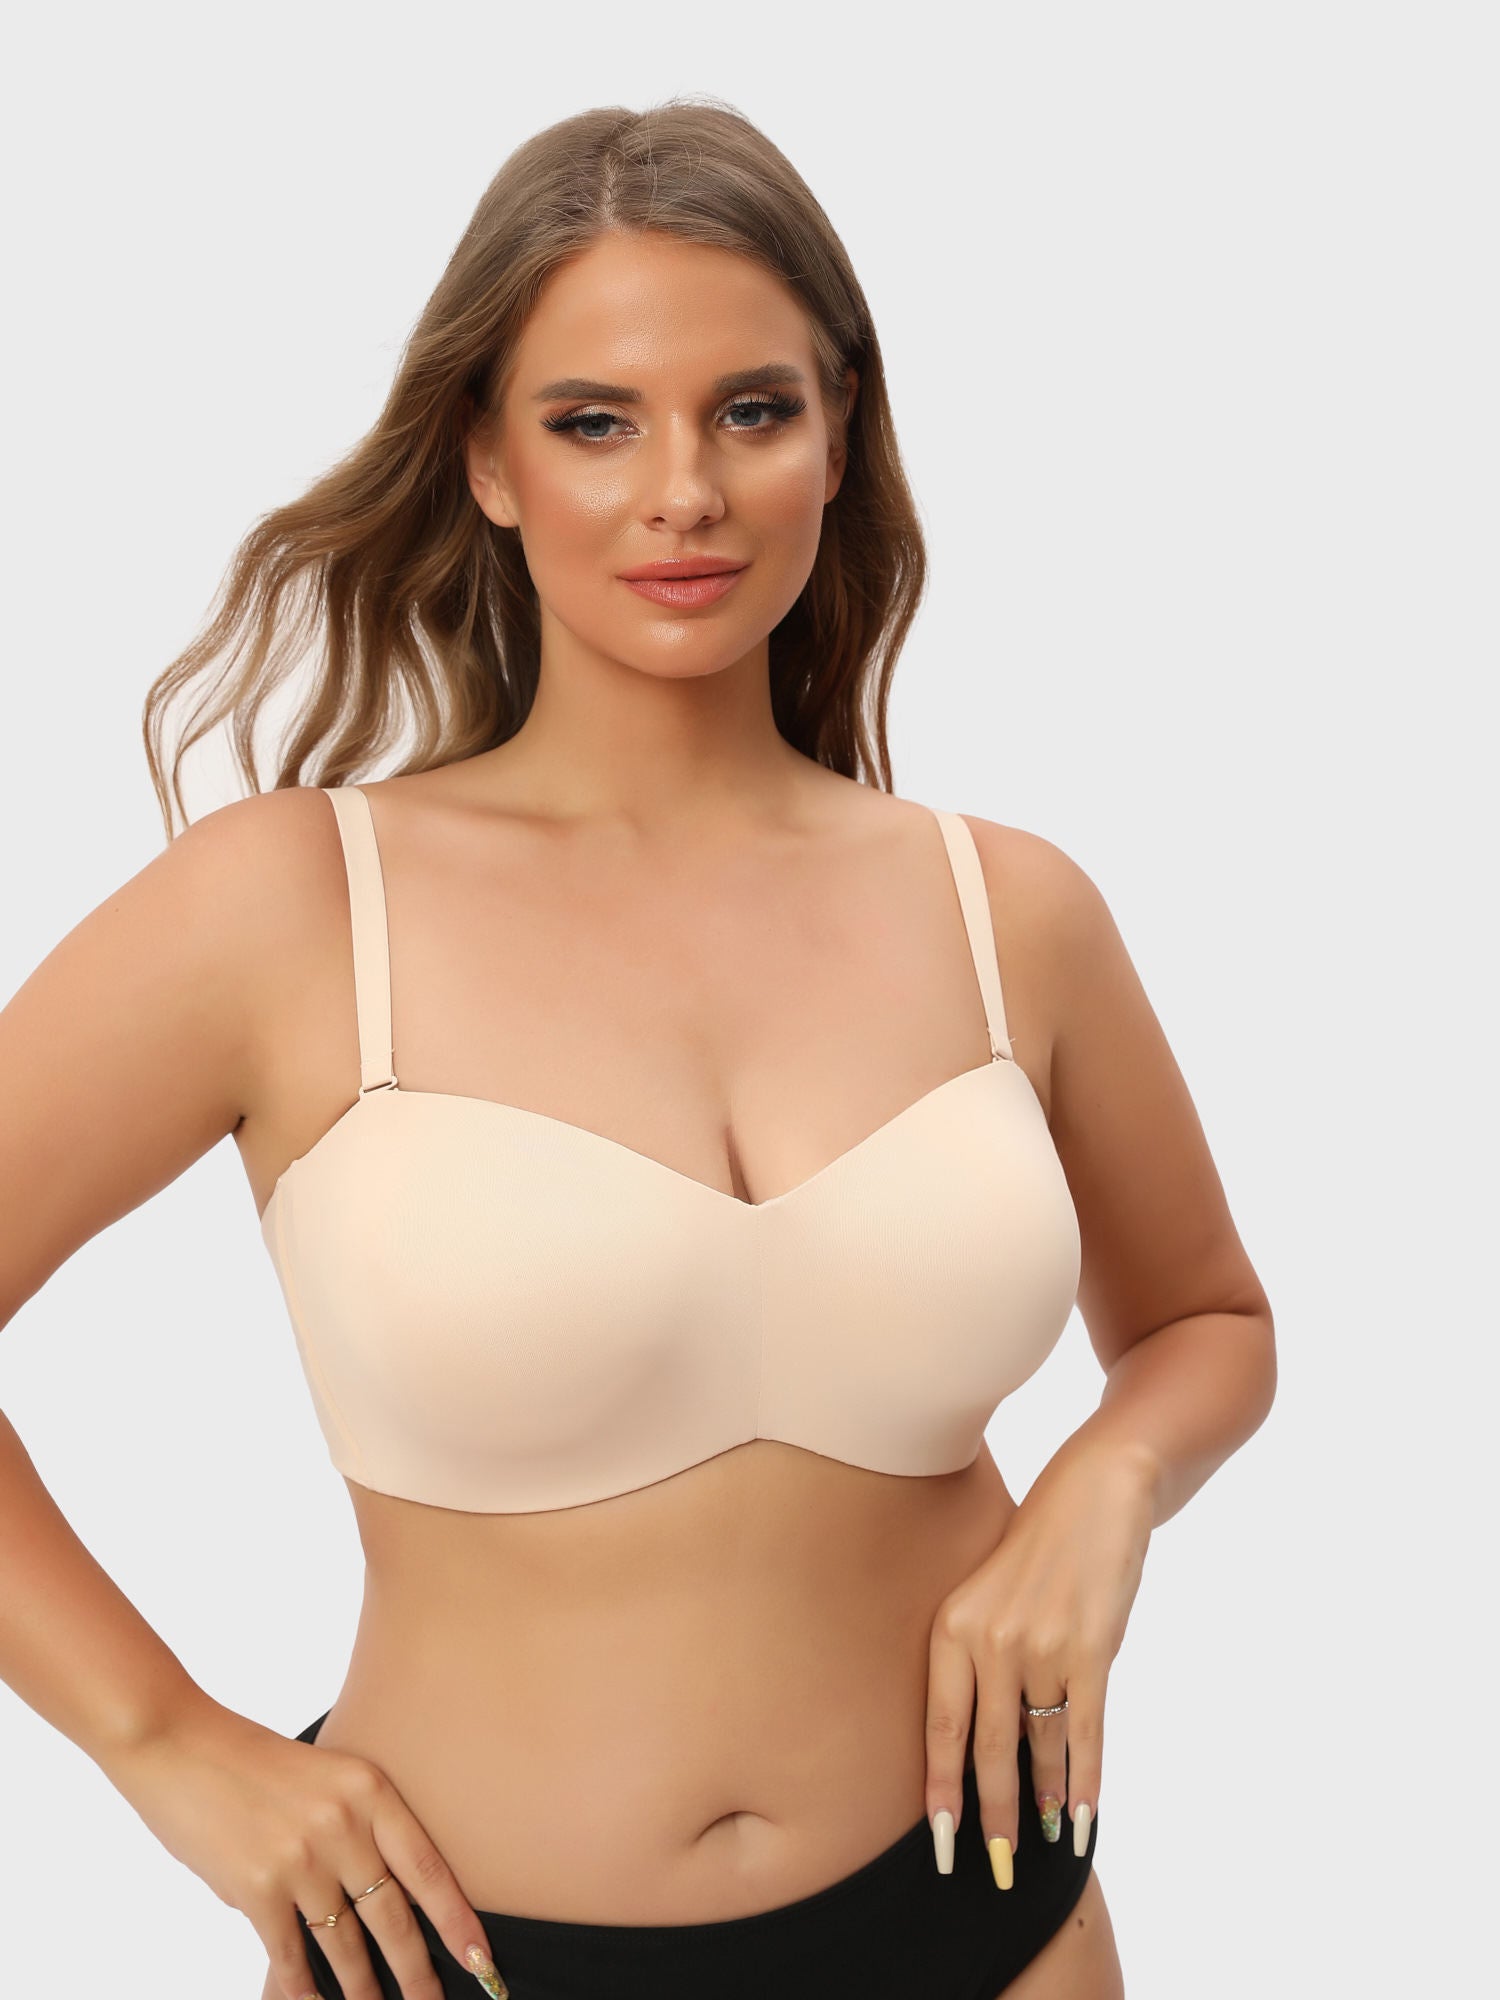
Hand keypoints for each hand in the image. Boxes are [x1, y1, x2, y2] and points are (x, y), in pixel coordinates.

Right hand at [101, 1696, 507, 1998]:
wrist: (178, 1741)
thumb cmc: (251, 1761)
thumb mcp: (323, 1776)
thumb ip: (351, 1828)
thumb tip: (363, 1900)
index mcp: (369, 1790)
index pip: (428, 1867)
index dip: (457, 1920)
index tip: (481, 1959)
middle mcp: (343, 1825)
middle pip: (391, 1915)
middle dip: (415, 1970)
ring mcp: (301, 1860)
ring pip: (343, 1944)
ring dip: (361, 1987)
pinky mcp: (257, 1889)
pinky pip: (289, 1955)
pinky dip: (300, 1989)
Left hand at [924, 1437, 1154, 1881]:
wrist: (1094, 1489)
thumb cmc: (1037, 1548)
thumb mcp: (985, 1592)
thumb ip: (977, 1655)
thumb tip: (981, 1740)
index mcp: (952, 1626)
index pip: (940, 1726)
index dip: (941, 1789)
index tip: (940, 1840)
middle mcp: (989, 1640)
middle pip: (988, 1749)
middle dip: (992, 1815)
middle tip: (995, 1868)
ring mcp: (1040, 1645)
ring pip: (1040, 1746)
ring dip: (1042, 1800)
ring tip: (1042, 1844)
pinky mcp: (1091, 1649)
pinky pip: (1085, 1731)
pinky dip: (1084, 1781)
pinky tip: (1081, 1819)